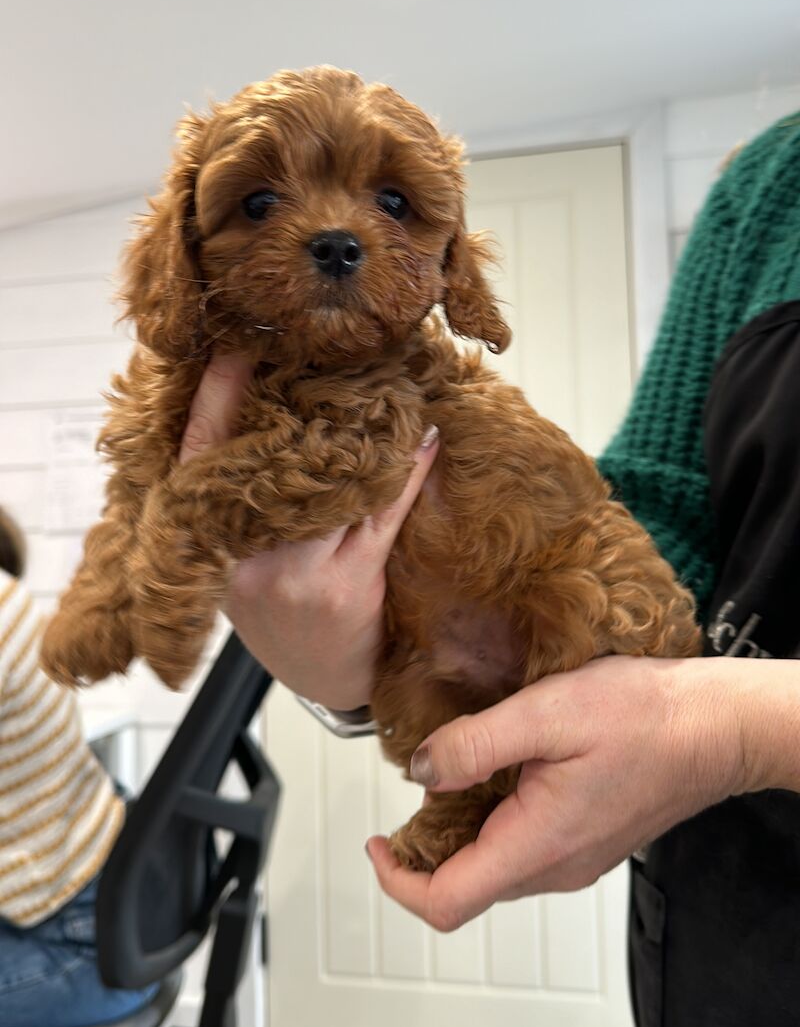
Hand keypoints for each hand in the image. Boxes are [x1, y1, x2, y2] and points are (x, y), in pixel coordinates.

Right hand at [179, 351, 439, 709]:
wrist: (322, 681)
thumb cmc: (282, 610)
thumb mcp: (244, 559)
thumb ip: (247, 500)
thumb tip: (275, 411)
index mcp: (208, 542)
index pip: (202, 452)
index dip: (215, 395)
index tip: (235, 345)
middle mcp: (245, 558)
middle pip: (277, 460)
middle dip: (307, 407)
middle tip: (334, 354)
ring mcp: (295, 575)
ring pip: (335, 482)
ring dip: (367, 433)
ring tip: (389, 385)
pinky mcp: (346, 588)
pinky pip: (381, 514)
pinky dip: (406, 473)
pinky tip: (425, 442)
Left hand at [366, 654, 756, 930]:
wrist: (716, 727)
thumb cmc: (645, 718)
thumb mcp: (546, 714)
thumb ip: (475, 744)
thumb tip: (421, 771)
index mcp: (536, 845)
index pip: (446, 902)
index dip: (397, 882)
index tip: (377, 842)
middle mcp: (554, 867)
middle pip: (465, 886)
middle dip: (424, 849)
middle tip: (413, 792)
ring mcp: (574, 860)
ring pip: (494, 865)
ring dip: (460, 831)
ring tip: (453, 771)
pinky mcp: (587, 841)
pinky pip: (524, 847)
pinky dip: (493, 819)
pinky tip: (499, 769)